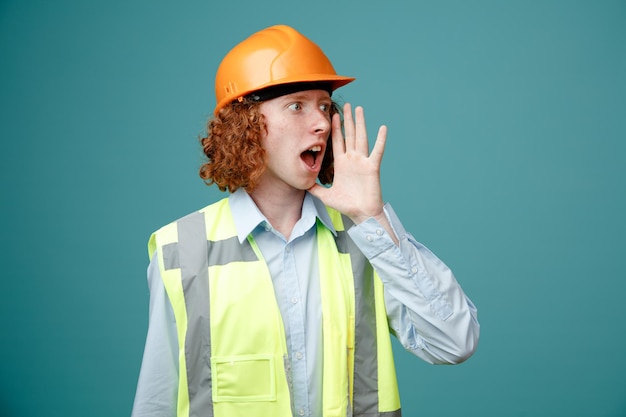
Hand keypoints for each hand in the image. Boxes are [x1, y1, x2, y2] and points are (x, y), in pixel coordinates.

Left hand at [308, 103, 387, 224]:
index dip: (335, 129)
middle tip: (348, 105)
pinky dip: (381, 140)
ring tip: (359, 109)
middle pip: (349, 135)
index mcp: (342, 164)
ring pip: (361, 137)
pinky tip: (383, 128)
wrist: (361, 214)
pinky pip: (377, 151)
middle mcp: (352, 159)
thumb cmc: (346, 205)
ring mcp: (363, 162)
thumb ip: (314, 188)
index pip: (337, 142)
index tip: (333, 115)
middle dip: (348, 120)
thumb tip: (302, 184)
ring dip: (360, 123)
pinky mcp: (372, 167)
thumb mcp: (325, 195)